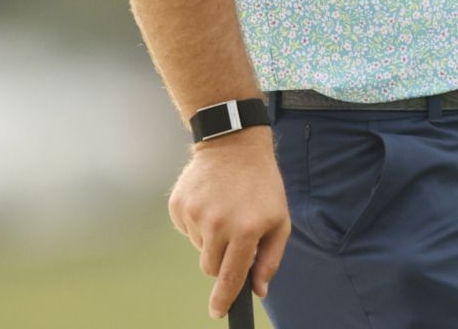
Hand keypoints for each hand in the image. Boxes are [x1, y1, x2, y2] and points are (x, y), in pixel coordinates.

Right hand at [166, 127, 290, 318]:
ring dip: (211, 239)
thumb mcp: (279, 219)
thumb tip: (258, 290)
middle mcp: (217, 224)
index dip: (224, 300)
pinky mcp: (178, 206)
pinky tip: (211, 201)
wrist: (234, 145)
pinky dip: (198, 223)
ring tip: (225, 209)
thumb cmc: (262, 185)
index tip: (218, 312)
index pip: (230, 277)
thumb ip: (270, 258)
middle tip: (235, 234)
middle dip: (221, 260)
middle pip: (210, 267)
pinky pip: (186, 230)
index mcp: (246, 230)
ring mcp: (194, 214)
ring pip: (198, 248)